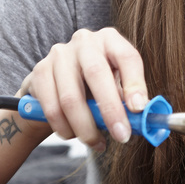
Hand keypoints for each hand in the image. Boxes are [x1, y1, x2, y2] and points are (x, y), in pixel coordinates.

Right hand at [17, 28, 147, 151]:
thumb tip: (144, 121)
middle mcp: (85, 41)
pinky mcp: (40, 71)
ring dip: (86, 128)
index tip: (138, 109)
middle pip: (97, 74)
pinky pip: (52, 108)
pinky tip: (73, 135)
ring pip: (71, 98)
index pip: (126, 57)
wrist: (57, 84)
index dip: (135, 83)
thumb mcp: (116, 86)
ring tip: (97, 143)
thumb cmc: (96, 86)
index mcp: (110, 40)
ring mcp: (59, 54)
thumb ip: (129, 100)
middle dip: (111, 110)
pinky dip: (64, 128)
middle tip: (121, 136)